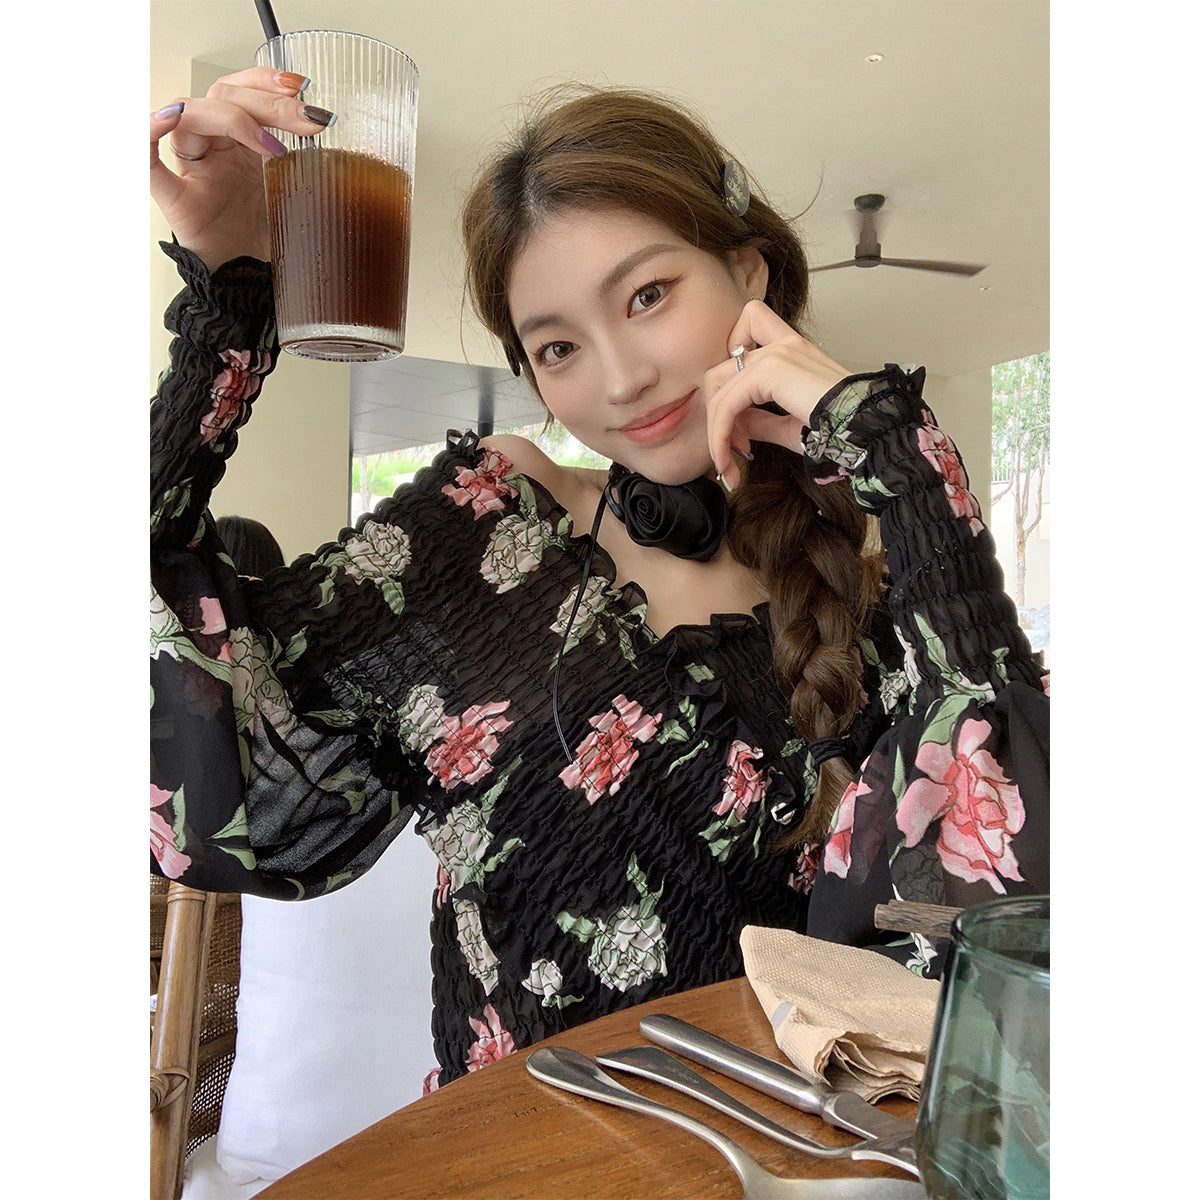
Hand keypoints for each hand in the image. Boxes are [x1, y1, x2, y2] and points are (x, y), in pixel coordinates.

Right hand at [150, 67, 331, 271]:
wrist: (250, 286)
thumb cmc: (268, 241)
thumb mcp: (296, 196)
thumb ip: (309, 167)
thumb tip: (343, 143)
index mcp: (238, 145)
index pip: (241, 90)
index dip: (265, 80)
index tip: (301, 87)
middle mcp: (212, 150)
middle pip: (223, 97)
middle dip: (269, 102)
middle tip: (308, 119)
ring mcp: (192, 171)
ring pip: (192, 115)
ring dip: (234, 119)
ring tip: (273, 146)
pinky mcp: (176, 200)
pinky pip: (148, 161)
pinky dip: (149, 134)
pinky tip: (168, 119)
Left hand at [703, 300, 850, 488]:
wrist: (867, 430)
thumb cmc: (842, 430)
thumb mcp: (790, 425)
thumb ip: (760, 420)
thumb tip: (734, 425)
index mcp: (791, 350)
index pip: (742, 338)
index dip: (727, 376)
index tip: (736, 420)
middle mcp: (782, 344)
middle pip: (721, 370)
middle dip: (717, 415)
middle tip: (731, 450)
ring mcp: (776, 353)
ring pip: (718, 387)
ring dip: (716, 431)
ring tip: (728, 462)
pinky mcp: (770, 371)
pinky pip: (726, 403)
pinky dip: (720, 434)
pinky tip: (728, 459)